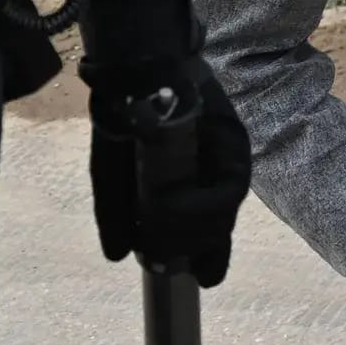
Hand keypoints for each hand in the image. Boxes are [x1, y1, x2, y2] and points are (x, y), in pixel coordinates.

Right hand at [84, 53, 251, 286]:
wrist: (136, 66)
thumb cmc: (123, 113)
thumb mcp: (110, 171)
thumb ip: (115, 212)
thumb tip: (116, 255)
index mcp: (190, 177)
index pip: (209, 228)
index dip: (210, 257)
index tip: (204, 279)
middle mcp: (215, 168)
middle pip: (217, 229)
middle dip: (191, 250)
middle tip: (162, 255)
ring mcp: (229, 155)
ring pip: (224, 215)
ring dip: (193, 234)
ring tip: (160, 231)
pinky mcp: (235, 140)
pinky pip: (230, 189)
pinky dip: (203, 207)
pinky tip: (174, 205)